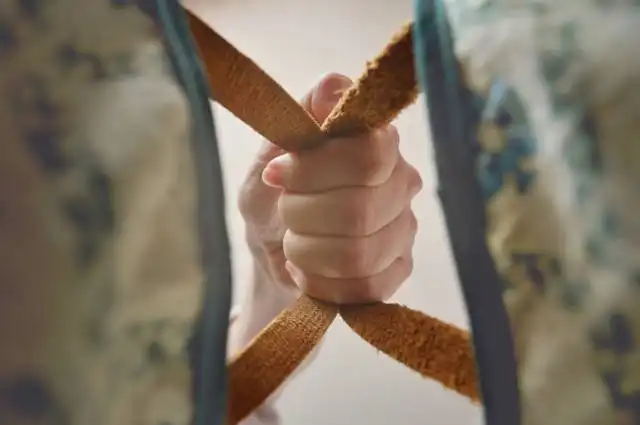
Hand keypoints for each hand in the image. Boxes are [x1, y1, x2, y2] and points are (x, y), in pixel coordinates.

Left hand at [239, 73, 421, 303]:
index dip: (315, 170)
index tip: (277, 173)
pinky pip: (365, 287)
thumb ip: (300, 118)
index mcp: (375, 140)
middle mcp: (401, 180)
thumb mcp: (269, 154)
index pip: (368, 155)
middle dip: (302, 217)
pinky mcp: (400, 269)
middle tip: (285, 214)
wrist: (272, 251)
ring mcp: (405, 227)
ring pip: (359, 254)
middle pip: (360, 210)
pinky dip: (322, 283)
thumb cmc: (271, 196)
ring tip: (295, 244)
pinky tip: (309, 270)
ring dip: (308, 252)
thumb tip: (332, 86)